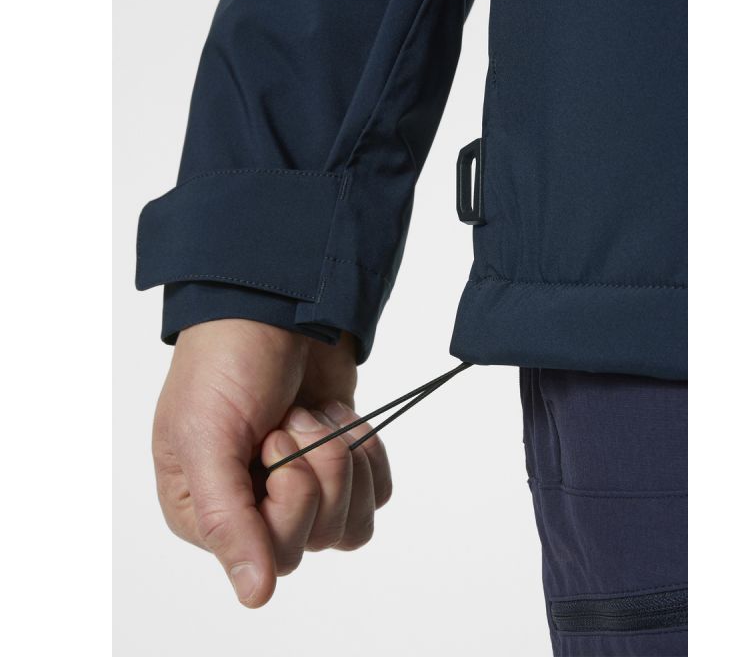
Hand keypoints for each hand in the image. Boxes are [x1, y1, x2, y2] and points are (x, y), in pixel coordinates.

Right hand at [152, 319, 391, 606]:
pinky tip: (340, 416)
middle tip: (293, 417)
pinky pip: (377, 492)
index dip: (290, 498)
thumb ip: (226, 520)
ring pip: (353, 523)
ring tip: (315, 413)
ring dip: (344, 458)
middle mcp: (257, 507)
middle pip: (320, 538)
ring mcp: (303, 485)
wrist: (276, 306)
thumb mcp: (206, 437)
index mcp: (210, 510)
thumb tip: (255, 594)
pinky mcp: (340, 461)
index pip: (275, 553)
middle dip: (320, 467)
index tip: (273, 440)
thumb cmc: (226, 363)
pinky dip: (369, 452)